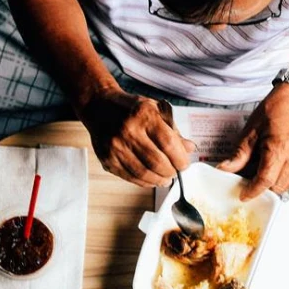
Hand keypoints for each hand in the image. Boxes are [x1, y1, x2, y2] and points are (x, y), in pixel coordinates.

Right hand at [78, 89, 194, 187]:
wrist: (99, 107)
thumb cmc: (131, 108)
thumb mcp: (156, 110)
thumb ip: (173, 131)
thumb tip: (189, 149)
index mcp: (144, 115)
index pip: (168, 144)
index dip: (180, 159)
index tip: (184, 164)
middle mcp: (128, 131)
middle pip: (157, 162)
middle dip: (171, 172)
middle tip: (176, 172)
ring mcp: (115, 147)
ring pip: (143, 173)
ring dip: (159, 180)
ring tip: (166, 178)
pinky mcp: (107, 159)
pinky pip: (130, 177)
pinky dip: (144, 182)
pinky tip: (151, 179)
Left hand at [218, 83, 288, 199]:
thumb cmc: (271, 113)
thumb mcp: (250, 132)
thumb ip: (239, 155)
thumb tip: (225, 170)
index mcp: (280, 147)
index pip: (266, 179)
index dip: (253, 191)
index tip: (244, 195)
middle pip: (276, 186)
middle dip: (262, 187)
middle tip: (250, 178)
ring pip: (286, 185)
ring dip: (273, 183)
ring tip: (264, 168)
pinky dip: (283, 178)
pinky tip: (276, 166)